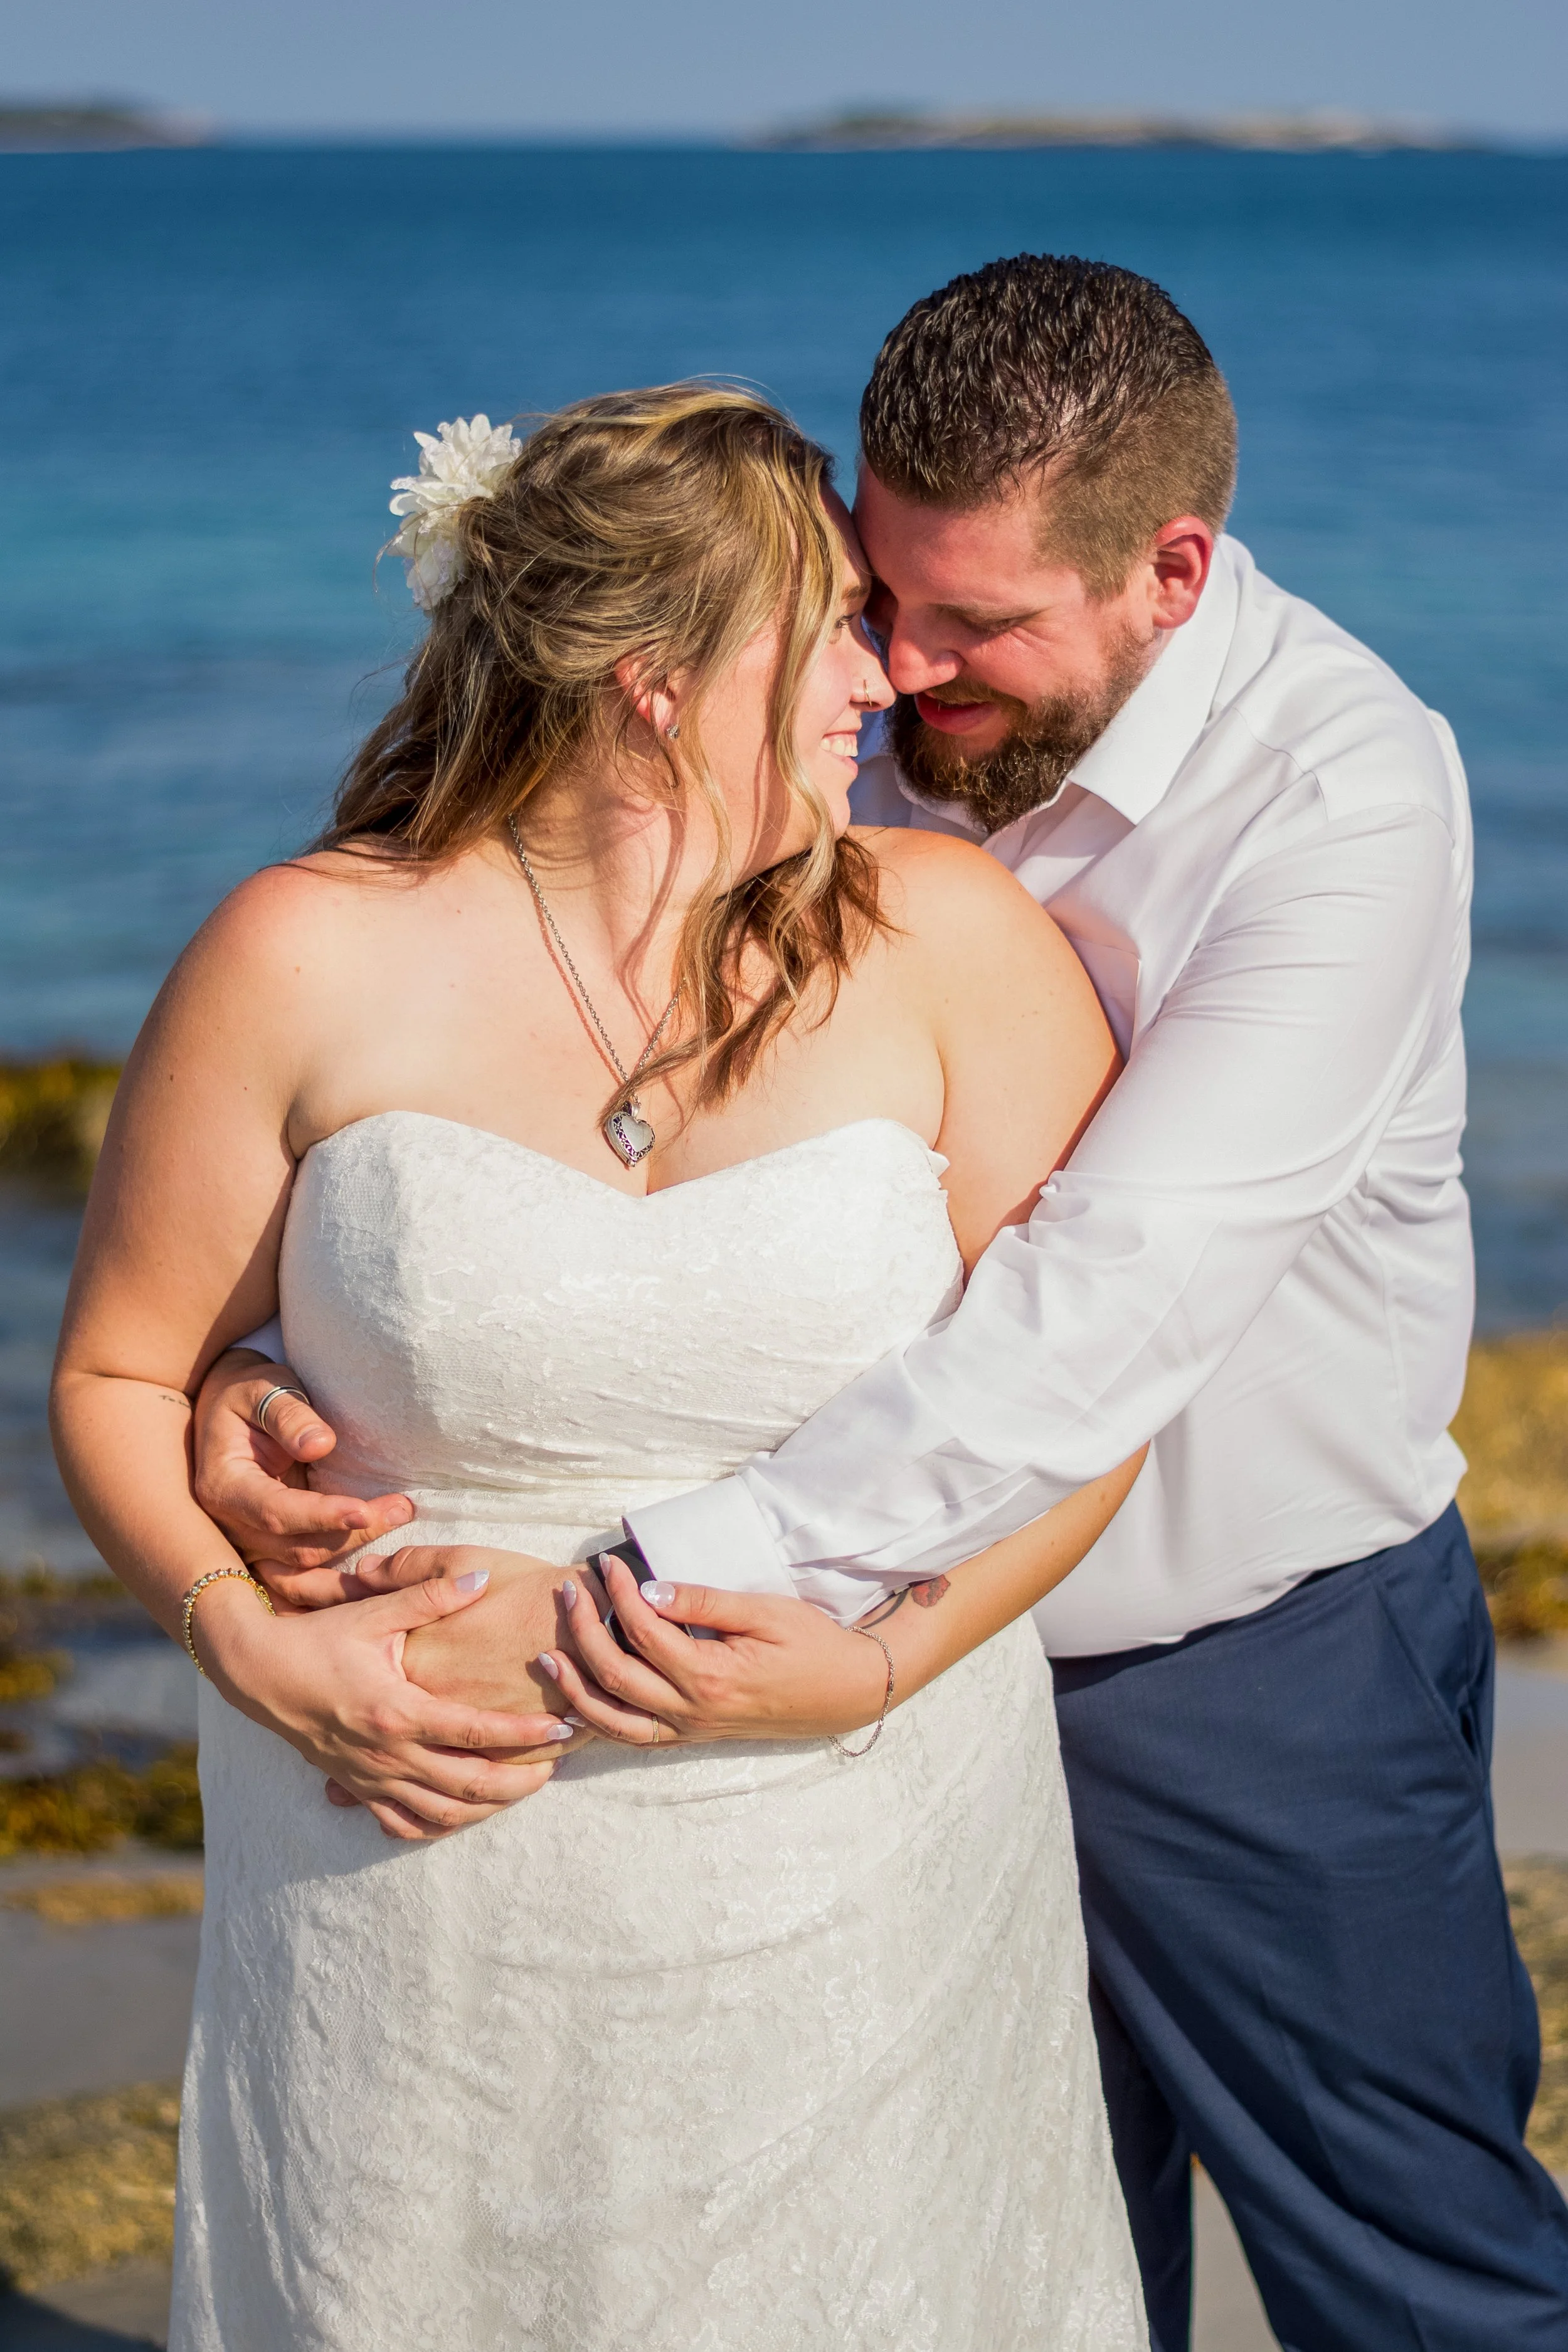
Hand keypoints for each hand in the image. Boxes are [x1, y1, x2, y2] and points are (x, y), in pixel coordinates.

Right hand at [192, 1348, 415, 1606]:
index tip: (365, 1510)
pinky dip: (336, 1584)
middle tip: (402, 1509)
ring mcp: (249, 1546)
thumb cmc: (249, 1396)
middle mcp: (232, 1526)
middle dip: (351, 1535)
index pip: (275, 1512)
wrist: (231, 1412)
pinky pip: (301, 1583)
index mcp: (224, 1486)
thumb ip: (288, 1415)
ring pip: (301, 1576)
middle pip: (294, 1549)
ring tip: (398, 1529)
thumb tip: (320, 1444)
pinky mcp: (268, 1554)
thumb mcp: (264, 1389)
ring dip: (351, 1566)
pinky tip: (376, 1571)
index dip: (320, 1516)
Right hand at [193, 1561, 579, 1841]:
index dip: (523, 1735)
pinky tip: (464, 1814)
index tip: (562, 1730)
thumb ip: (430, 1595)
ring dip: (487, 1809)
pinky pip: (403, 1822)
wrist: (255, 1670)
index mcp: (396, 1710)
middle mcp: (386, 1753)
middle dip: (519, 1782)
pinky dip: (438, 1824)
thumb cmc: (316, 1637)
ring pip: (440, 1813)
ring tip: (522, 1790)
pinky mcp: (356, 1787)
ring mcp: (370, 1777)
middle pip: (468, 1785)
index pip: (475, 1731)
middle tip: (557, 1767)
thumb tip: (480, 1578)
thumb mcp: (373, 1613)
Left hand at [537, 1557, 887, 1747]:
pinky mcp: (692, 1736)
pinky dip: (599, 1721)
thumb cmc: (811, 1644)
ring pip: (613, 1721)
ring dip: (575, 1688)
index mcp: (710, 1677)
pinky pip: (633, 1737)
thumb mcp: (764, 1612)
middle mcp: (692, 1712)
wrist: (847, 1692)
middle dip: (582, 1630)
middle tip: (567, 1591)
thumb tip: (648, 1590)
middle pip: (614, 1675)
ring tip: (547, 1655)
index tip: (606, 1564)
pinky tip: (579, 1700)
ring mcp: (690, 1730)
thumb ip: (703, 1602)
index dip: (619, 1594)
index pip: (643, 1632)